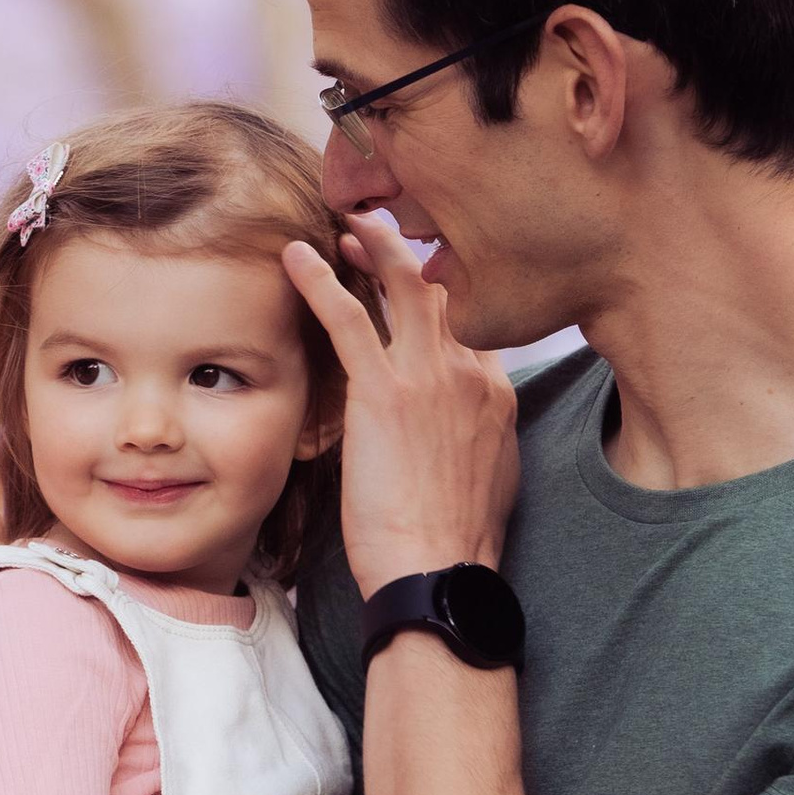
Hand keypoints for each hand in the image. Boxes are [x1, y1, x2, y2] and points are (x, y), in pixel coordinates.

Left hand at [283, 213, 518, 597]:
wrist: (439, 571)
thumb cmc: (453, 541)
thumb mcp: (487, 478)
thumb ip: (476, 435)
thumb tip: (461, 430)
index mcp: (496, 393)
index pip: (469, 323)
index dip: (443, 294)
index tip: (419, 275)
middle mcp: (471, 372)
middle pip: (442, 290)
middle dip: (409, 254)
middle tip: (376, 230)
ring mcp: (430, 376)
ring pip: (403, 286)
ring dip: (372, 248)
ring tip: (345, 223)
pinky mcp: (384, 391)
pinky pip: (348, 317)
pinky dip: (321, 281)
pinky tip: (297, 256)